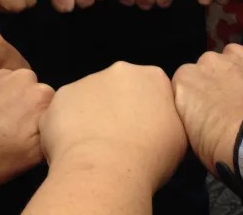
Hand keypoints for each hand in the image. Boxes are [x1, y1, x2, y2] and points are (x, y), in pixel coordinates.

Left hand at [0, 69, 53, 189]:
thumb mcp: (30, 158)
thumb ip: (51, 135)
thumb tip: (53, 127)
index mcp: (41, 96)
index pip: (55, 111)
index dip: (42, 128)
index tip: (27, 141)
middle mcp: (22, 77)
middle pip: (35, 98)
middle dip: (25, 114)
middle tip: (6, 138)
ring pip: (12, 92)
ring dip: (5, 107)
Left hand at [40, 62, 187, 190]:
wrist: (107, 171)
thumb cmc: (148, 159)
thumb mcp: (180, 136)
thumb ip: (169, 116)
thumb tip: (161, 119)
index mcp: (152, 77)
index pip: (149, 88)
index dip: (144, 111)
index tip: (141, 130)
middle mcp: (120, 71)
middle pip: (117, 87)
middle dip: (116, 108)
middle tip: (118, 138)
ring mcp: (88, 81)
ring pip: (89, 98)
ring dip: (91, 116)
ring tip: (96, 147)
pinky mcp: (62, 96)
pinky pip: (65, 111)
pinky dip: (67, 126)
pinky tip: (75, 147)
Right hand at [172, 45, 242, 172]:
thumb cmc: (225, 147)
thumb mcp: (194, 138)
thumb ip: (193, 113)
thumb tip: (201, 116)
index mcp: (186, 78)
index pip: (186, 83)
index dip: (197, 98)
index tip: (207, 112)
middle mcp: (210, 60)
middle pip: (211, 68)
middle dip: (218, 82)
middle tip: (231, 107)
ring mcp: (240, 55)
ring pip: (236, 61)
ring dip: (241, 74)